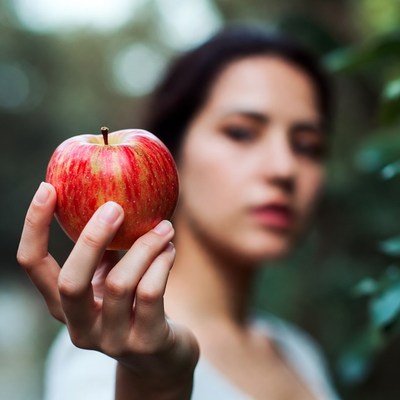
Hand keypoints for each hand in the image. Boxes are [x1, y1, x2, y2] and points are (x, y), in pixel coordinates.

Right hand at [17, 182, 198, 398]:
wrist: (162, 357)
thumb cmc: (134, 306)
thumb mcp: (112, 278)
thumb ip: (107, 250)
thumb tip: (110, 198)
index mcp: (64, 306)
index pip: (34, 266)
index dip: (34, 226)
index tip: (48, 188)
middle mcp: (81, 327)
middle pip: (71, 282)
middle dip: (92, 239)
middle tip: (115, 206)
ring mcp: (112, 340)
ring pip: (122, 284)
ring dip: (146, 246)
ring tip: (164, 227)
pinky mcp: (146, 342)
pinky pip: (151, 292)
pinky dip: (162, 262)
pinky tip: (170, 249)